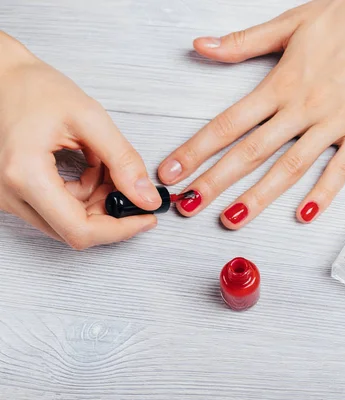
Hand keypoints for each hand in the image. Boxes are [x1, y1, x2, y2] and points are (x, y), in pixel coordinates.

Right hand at [0, 32, 160, 248]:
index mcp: (26, 175)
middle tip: (132, 187)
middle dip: (111, 212)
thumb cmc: (34, 88)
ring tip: (107, 166)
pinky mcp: (15, 193)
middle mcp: (11, 194)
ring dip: (98, 201)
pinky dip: (84, 194)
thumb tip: (146, 196)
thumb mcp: (90, 119)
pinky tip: (92, 169)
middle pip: (75, 229)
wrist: (1, 77)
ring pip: (68, 221)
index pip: (80, 229)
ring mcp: (10, 196)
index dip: (120, 229)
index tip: (146, 218)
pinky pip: (57, 209)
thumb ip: (123, 160)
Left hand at [159, 0, 344, 227]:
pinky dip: (324, 193)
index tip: (172, 171)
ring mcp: (334, 123)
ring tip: (233, 219)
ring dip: (260, 196)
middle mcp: (303, 107)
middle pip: (252, 152)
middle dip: (216, 182)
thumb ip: (243, 43)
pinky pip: (342, 169)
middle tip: (190, 206)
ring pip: (291, 166)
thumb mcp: (291, 22)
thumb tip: (201, 47)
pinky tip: (305, 215)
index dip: (196, 150)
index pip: (228, 123)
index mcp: (281, 82)